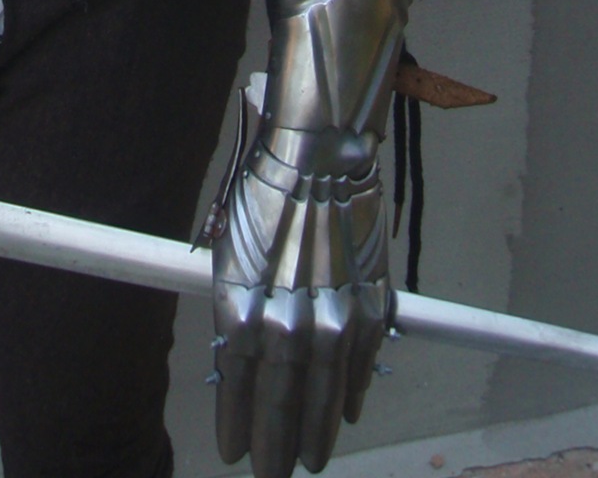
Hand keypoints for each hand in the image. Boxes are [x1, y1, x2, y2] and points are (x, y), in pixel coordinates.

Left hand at [212, 123, 388, 476]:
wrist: (320, 152)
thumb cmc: (264, 190)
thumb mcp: (228, 248)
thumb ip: (236, 308)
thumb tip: (243, 357)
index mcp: (243, 309)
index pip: (239, 388)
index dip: (238, 425)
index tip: (235, 453)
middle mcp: (288, 324)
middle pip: (283, 404)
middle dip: (276, 446)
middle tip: (273, 475)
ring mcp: (333, 319)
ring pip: (325, 397)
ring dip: (316, 433)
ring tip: (310, 460)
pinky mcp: (369, 306)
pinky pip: (360, 364)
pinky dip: (351, 392)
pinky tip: (343, 413)